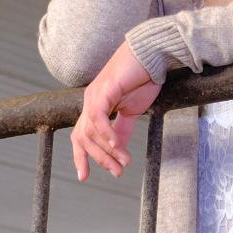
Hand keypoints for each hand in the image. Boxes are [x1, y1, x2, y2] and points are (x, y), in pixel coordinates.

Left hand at [72, 41, 161, 181]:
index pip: (81, 136)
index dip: (81, 157)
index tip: (85, 176)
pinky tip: (115, 145)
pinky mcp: (103, 90)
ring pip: (90, 131)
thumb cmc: (143, 78)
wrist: (152, 56)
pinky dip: (105, 133)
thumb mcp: (132, 110)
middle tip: (116, 172)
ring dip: (107, 151)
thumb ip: (122, 129)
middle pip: (82, 138)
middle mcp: (90, 102)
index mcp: (95, 106)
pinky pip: (98, 117)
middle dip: (97, 159)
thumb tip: (117, 149)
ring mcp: (94, 96)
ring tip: (124, 162)